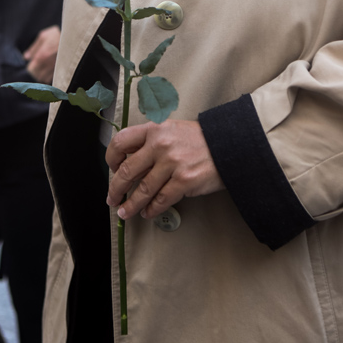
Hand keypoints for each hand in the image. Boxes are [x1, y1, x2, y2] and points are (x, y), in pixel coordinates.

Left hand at [23, 25, 59, 83]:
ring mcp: (56, 69)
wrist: (74, 38)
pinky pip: (53, 79)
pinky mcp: (63, 71)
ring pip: (45, 79)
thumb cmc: (57, 35)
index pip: (30, 71)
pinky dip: (49, 76)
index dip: (29, 68)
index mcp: (42, 57)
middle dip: (35, 73)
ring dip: (42, 76)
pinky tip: (49, 70)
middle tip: (36, 67)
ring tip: (42, 69)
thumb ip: (33, 48)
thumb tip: (26, 57)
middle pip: (37, 77)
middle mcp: (48, 65)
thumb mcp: (43, 36)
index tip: (30, 64)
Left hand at [106, 120, 224, 219]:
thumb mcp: (172, 130)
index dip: (111, 158)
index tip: (112, 169)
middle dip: (115, 189)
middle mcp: (160, 144)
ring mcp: (172, 163)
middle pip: (127, 170)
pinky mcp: (184, 180)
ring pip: (142, 190)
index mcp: (155, 129)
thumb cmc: (200, 140)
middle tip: (112, 198)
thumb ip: (151, 142)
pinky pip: (161, 200)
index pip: (121, 141)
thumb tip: (130, 163)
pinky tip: (148, 213)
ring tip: (125, 211)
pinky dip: (152, 209)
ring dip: (130, 204)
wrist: (230, 145)